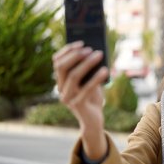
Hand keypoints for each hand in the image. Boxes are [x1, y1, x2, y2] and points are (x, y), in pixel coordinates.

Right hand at [52, 41, 107, 159]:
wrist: (94, 120)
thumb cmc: (92, 98)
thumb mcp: (90, 82)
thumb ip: (89, 70)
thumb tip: (95, 52)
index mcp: (61, 81)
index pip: (57, 62)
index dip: (67, 50)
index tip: (80, 42)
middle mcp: (61, 89)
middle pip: (62, 67)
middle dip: (75, 55)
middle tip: (89, 48)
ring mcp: (67, 98)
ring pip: (73, 75)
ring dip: (87, 63)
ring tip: (99, 54)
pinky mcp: (77, 105)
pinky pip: (86, 88)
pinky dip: (96, 78)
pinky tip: (106, 70)